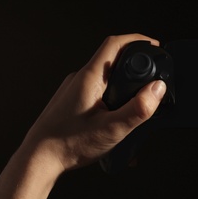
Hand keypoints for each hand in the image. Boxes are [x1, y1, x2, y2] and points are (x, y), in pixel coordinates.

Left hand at [21, 33, 166, 171]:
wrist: (39, 159)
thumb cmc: (68, 144)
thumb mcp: (111, 129)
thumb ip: (138, 108)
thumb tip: (158, 88)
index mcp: (90, 78)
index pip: (114, 44)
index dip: (137, 39)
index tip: (154, 44)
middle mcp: (80, 78)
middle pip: (112, 58)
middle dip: (135, 63)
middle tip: (151, 76)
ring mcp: (75, 89)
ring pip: (105, 75)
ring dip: (124, 81)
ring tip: (137, 99)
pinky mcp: (73, 100)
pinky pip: (98, 89)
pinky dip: (112, 94)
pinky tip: (117, 113)